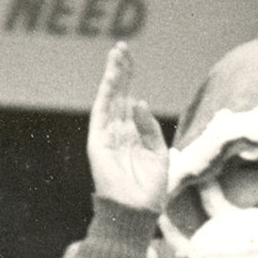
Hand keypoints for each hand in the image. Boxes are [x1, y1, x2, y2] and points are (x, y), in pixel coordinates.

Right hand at [88, 41, 169, 213]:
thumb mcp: (159, 154)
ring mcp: (107, 134)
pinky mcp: (98, 141)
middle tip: (122, 47)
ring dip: (112, 76)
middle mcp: (118, 130)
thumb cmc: (150, 188)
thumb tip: (139, 101)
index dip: (129, 78)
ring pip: (109, 98)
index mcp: (133, 133)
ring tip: (116, 54)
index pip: (129, 98)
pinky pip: (101, 113)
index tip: (131, 56)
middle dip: (120, 70)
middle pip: (118, 93)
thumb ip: (150, 127)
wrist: (137, 210)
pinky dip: (107, 96)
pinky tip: (113, 80)